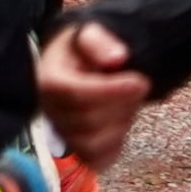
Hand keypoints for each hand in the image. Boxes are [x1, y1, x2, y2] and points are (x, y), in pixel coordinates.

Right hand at [34, 21, 151, 165]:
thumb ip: (100, 42)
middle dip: (122, 105)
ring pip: (93, 144)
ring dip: (121, 124)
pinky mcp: (76, 149)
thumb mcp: (89, 32)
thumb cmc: (83, 48)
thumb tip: (118, 58)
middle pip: (88, 121)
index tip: (141, 82)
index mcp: (49, 80)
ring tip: (130, 103)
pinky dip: (115, 145)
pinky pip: (96, 160)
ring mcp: (61, 133)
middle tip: (141, 85)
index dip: (112, 91)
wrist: (75, 64)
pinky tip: (123, 122)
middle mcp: (49, 111)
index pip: (77, 94)